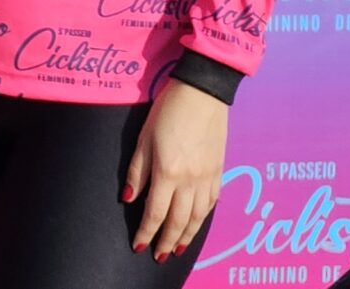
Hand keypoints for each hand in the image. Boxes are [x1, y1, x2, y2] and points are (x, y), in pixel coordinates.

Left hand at [127, 78, 226, 262]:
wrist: (203, 93)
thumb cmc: (167, 111)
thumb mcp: (143, 138)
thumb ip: (137, 171)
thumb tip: (129, 199)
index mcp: (168, 172)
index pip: (155, 212)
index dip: (146, 232)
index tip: (139, 246)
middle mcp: (190, 180)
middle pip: (179, 220)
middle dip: (166, 240)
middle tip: (158, 256)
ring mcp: (208, 176)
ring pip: (198, 216)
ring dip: (187, 235)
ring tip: (176, 249)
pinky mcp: (220, 170)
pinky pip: (212, 201)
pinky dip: (204, 217)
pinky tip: (197, 224)